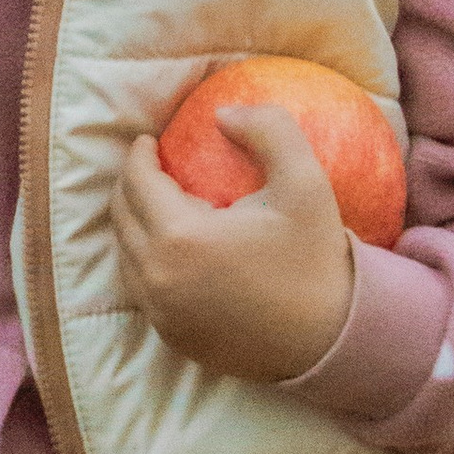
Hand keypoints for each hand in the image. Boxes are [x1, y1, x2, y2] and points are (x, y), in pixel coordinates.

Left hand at [113, 107, 355, 384]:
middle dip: (131, 185)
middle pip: (121, 216)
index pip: (137, 182)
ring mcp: (160, 313)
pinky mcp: (171, 336)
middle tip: (153, 167)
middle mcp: (157, 278)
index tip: (152, 140)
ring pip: (126, 254)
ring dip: (135, 222)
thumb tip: (222, 112)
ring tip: (160, 203)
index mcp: (180, 237)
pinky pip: (142, 288)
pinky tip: (174, 248)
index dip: (140, 155)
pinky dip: (147, 260)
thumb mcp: (306, 183)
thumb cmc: (316, 259)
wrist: (331, 341)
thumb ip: (268, 130)